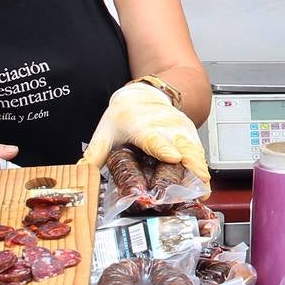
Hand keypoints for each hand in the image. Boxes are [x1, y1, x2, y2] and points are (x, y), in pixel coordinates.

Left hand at [80, 83, 209, 185]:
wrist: (145, 94)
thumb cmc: (126, 113)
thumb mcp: (106, 132)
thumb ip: (94, 154)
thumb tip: (81, 174)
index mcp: (141, 125)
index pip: (153, 138)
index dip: (163, 148)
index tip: (173, 157)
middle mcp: (164, 126)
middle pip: (181, 145)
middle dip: (191, 164)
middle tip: (197, 185)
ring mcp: (180, 129)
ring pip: (194, 148)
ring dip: (200, 169)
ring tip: (203, 190)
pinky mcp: (190, 133)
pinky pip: (199, 150)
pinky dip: (202, 166)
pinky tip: (203, 183)